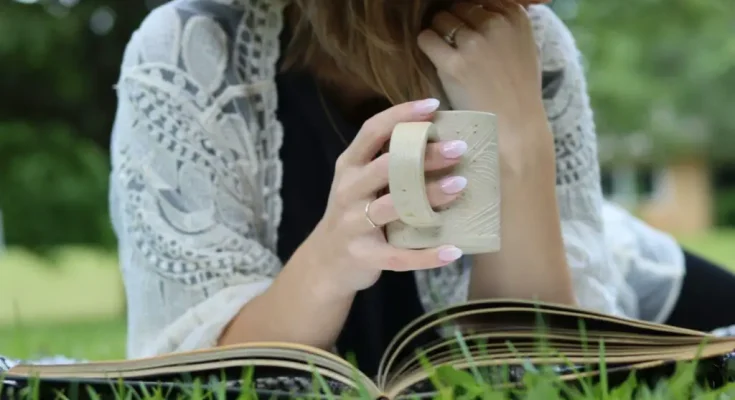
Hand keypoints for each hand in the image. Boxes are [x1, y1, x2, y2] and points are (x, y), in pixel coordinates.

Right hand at [304, 99, 466, 295]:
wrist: (325, 262)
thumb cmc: (353, 214)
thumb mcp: (359, 183)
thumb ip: (388, 165)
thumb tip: (441, 142)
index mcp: (349, 166)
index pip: (372, 131)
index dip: (401, 115)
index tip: (433, 106)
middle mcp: (349, 191)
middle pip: (387, 167)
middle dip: (424, 155)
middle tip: (459, 149)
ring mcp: (354, 224)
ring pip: (394, 207)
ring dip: (429, 195)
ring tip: (460, 186)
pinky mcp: (365, 255)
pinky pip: (399, 256)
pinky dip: (427, 255)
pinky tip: (453, 251)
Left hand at [418, 3, 544, 129]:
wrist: (516, 129)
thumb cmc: (519, 92)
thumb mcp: (525, 47)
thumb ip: (506, 25)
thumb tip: (480, 9)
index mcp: (516, 16)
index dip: (469, 15)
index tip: (467, 30)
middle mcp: (496, 24)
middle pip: (459, 6)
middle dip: (454, 22)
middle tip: (455, 44)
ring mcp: (475, 44)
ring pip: (441, 19)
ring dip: (439, 34)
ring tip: (447, 54)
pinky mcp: (454, 64)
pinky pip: (427, 38)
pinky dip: (427, 46)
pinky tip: (436, 61)